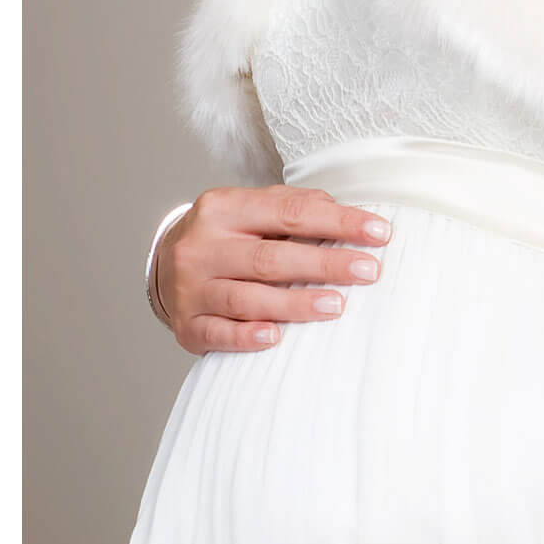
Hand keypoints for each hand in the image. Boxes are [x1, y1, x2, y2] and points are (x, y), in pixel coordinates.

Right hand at [156, 186, 393, 355]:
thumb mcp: (251, 210)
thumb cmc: (225, 238)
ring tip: (336, 305)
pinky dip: (247, 336)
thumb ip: (292, 206)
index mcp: (222, 208)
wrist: (164, 269)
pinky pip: (218, 333)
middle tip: (368, 272)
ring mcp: (191, 288)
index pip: (289, 212)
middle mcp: (202, 247)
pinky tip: (276, 337)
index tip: (379, 233)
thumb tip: (341, 211)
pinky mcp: (188, 325)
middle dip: (325, 264)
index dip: (337, 222)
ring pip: (246, 298)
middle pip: (270, 257)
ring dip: (294, 303)